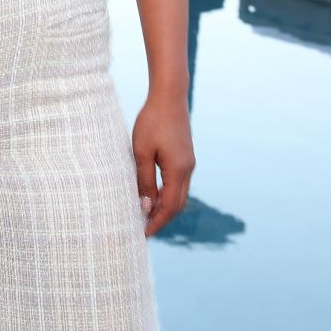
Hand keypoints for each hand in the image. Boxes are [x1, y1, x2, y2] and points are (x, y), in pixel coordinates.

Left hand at [132, 95, 194, 235]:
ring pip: (179, 195)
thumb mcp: (141, 152)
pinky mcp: (185, 156)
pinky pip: (178, 183)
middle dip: (161, 219)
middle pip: (178, 205)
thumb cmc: (152, 121)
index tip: (143, 234)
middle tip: (143, 229)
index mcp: (178, 170)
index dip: (157, 223)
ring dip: (164, 207)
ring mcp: (188, 163)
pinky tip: (153, 195)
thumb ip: (144, 181)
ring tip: (145, 215)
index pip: (169, 207)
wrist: (169, 96)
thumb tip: (145, 207)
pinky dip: (167, 194)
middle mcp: (188, 169)